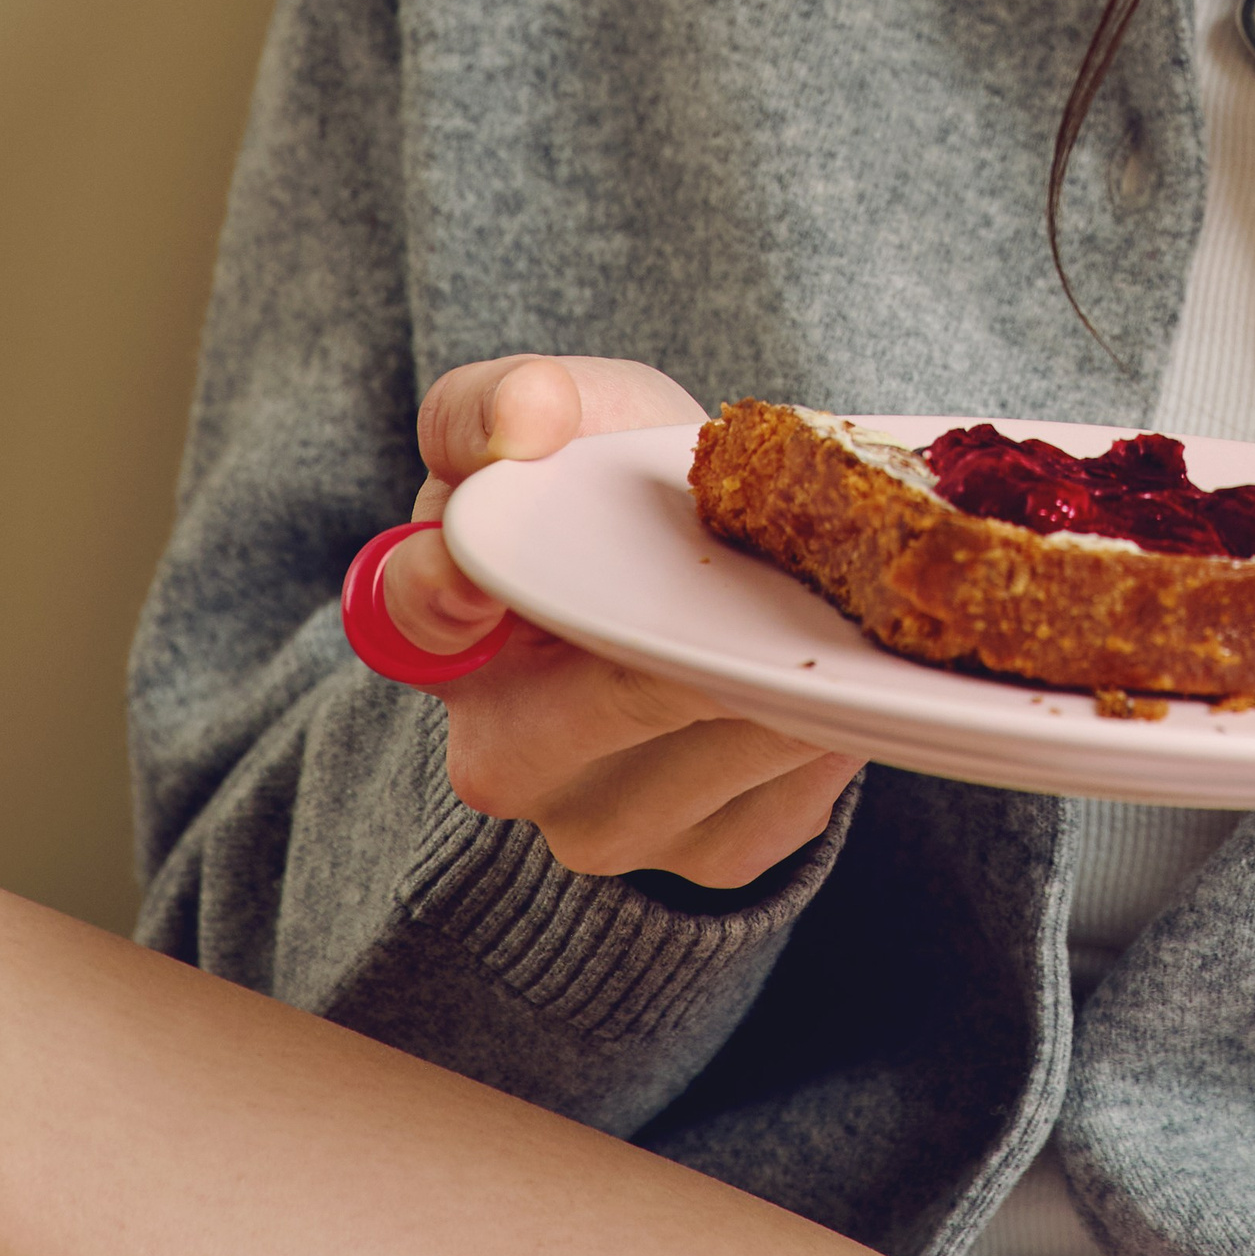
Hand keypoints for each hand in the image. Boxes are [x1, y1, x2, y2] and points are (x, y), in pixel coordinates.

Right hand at [382, 356, 860, 887]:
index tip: (485, 568)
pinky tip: (838, 669)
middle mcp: (505, 757)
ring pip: (722, 741)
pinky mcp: (715, 856)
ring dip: (789, 667)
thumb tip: (521, 422)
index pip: (416, 615)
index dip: (445, 591)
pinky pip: (796, 787)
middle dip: (701, 628)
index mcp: (447, 637)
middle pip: (617, 695)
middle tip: (781, 561)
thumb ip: (513, 398)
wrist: (706, 580)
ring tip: (828, 600)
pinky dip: (832, 719)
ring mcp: (604, 824)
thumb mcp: (569, 415)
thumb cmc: (616, 491)